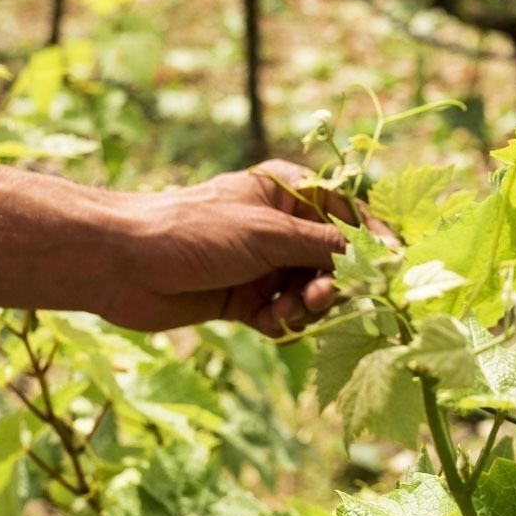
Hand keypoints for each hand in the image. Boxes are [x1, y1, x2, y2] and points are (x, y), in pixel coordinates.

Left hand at [104, 160, 386, 335]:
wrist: (124, 264)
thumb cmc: (195, 231)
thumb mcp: (268, 234)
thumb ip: (326, 247)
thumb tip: (377, 256)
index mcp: (286, 194)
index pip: (346, 213)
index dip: (370, 239)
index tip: (391, 265)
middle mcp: (279, 229)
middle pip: (333, 261)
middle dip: (332, 282)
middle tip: (321, 296)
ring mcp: (263, 266)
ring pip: (310, 293)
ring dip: (304, 306)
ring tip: (286, 309)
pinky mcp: (246, 300)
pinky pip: (282, 315)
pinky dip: (279, 321)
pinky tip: (262, 321)